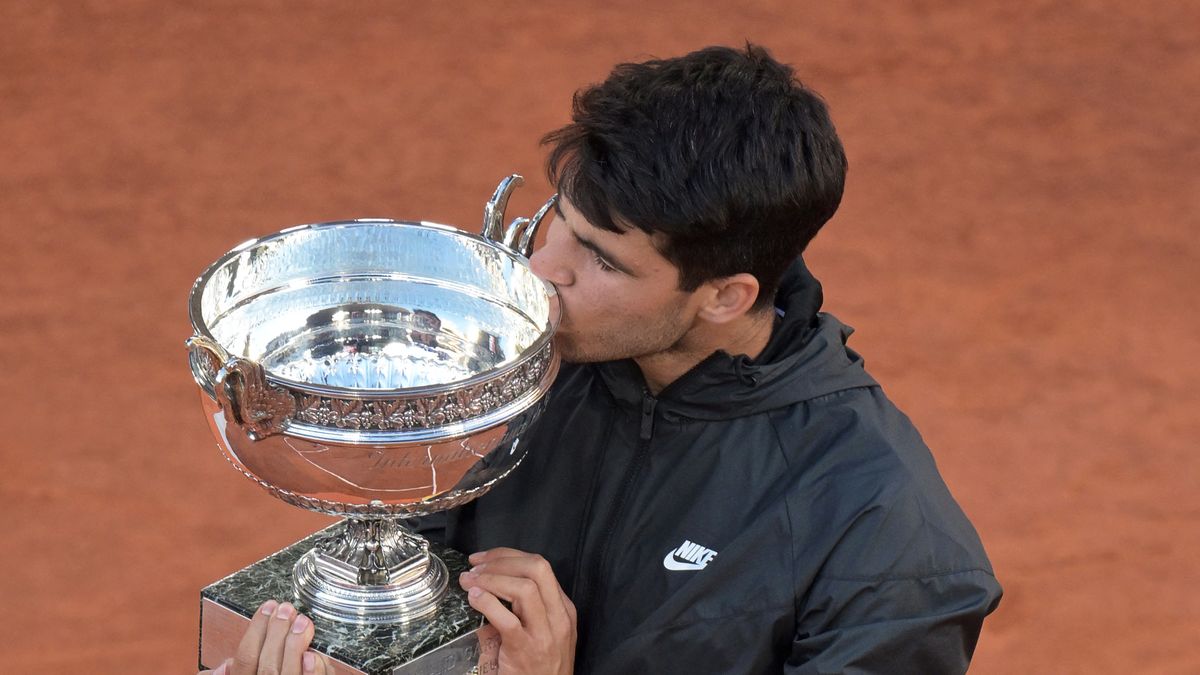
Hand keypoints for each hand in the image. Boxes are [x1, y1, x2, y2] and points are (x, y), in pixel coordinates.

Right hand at [198, 599, 329, 674]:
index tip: (268, 607)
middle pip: (266, 666)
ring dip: (295, 646)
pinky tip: (313, 657)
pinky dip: (314, 674)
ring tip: (303, 622)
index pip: (244, 659)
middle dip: (277, 633)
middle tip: (287, 609)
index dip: (256, 630)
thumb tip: (223, 667)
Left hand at [459, 548, 576, 674]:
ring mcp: (545, 634)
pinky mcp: (526, 650)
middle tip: (476, 565)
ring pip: (525, 588)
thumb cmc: (540, 668)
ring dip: (492, 578)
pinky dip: (487, 602)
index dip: (509, 556)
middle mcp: (559, 617)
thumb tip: (486, 588)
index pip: (541, 566)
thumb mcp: (542, 634)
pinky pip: (507, 619)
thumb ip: (523, 611)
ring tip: (470, 581)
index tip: (485, 558)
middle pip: (537, 568)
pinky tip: (474, 598)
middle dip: (502, 560)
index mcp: (563, 609)